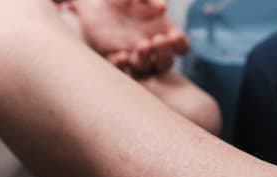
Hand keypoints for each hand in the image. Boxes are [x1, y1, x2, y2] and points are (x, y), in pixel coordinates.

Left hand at [65, 0, 189, 77]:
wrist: (95, 3)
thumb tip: (162, 7)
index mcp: (163, 33)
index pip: (180, 47)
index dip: (180, 45)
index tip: (174, 36)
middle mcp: (151, 49)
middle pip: (165, 62)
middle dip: (164, 54)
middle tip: (157, 40)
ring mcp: (133, 56)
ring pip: (145, 69)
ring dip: (145, 60)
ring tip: (141, 46)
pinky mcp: (114, 58)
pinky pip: (120, 70)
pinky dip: (121, 65)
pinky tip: (121, 56)